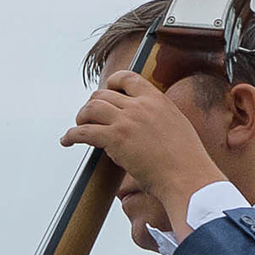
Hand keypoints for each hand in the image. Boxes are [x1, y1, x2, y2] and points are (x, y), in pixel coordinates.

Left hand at [61, 71, 222, 238]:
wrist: (187, 176)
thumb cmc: (185, 160)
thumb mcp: (176, 126)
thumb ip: (158, 118)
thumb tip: (145, 126)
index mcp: (157, 99)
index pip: (128, 78)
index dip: (111, 83)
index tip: (105, 92)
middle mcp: (141, 105)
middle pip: (103, 94)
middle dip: (92, 105)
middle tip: (88, 118)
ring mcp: (127, 121)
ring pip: (91, 109)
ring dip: (80, 118)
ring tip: (78, 128)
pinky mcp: (115, 138)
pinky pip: (84, 131)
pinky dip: (71, 135)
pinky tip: (67, 141)